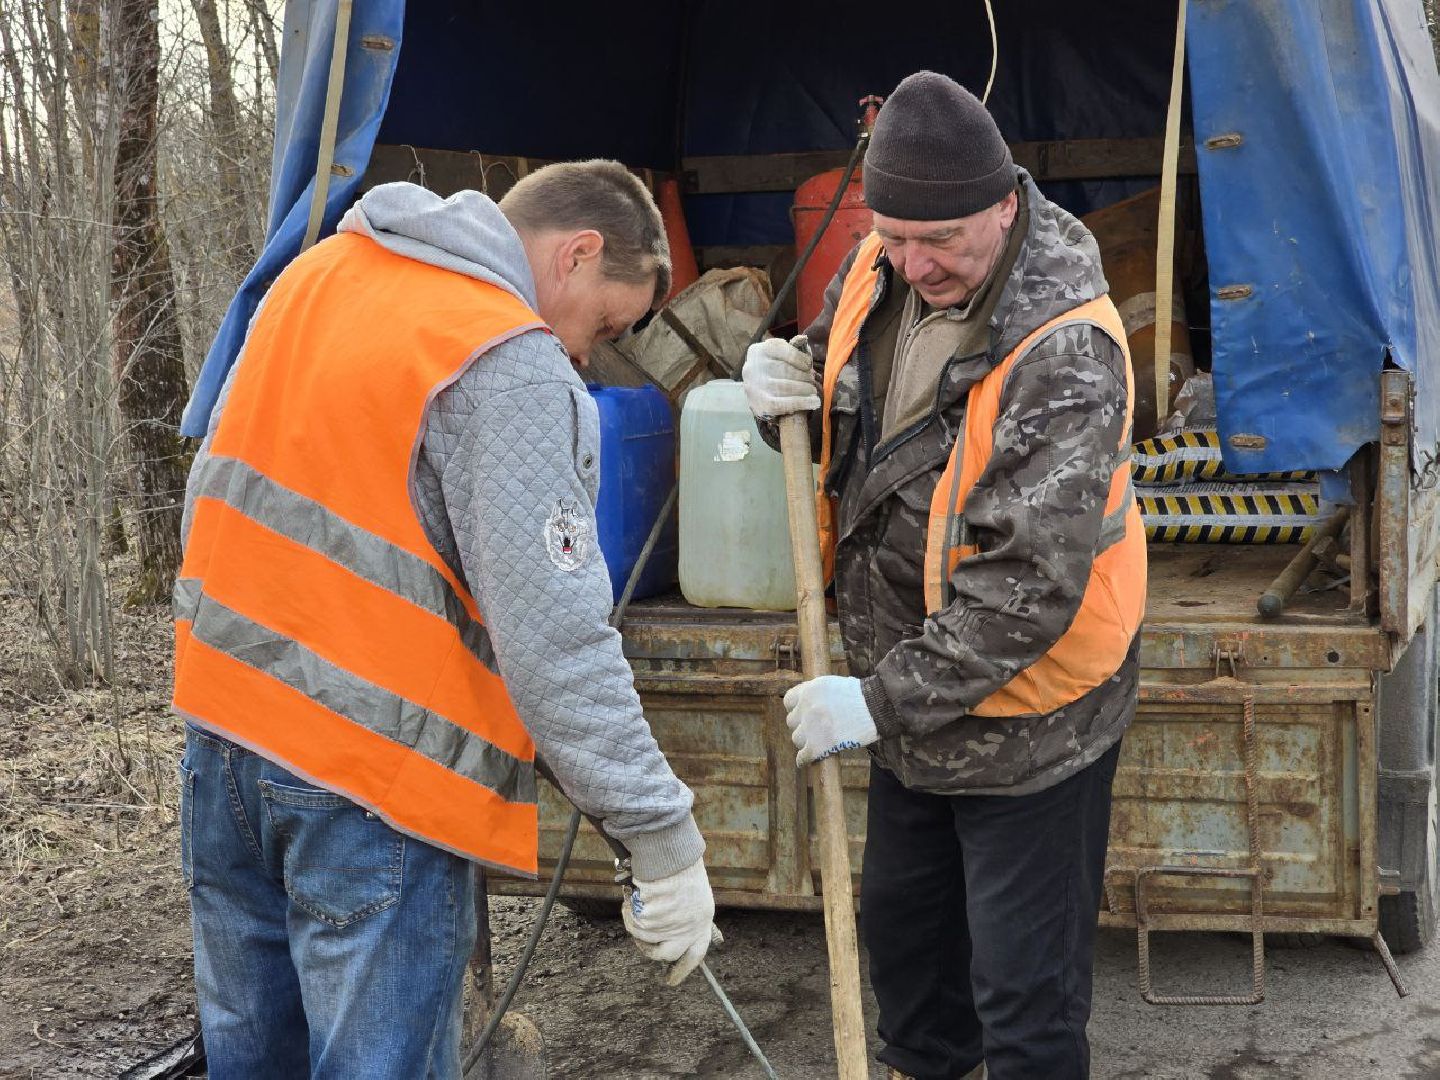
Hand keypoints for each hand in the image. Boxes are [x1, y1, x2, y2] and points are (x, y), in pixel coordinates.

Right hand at [621, 858, 719, 985]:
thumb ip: (684, 914)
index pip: (695, 954)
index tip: (671, 981)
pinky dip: (628, 914)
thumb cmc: (681, 866)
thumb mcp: (692, 893)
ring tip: (633, 904)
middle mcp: (688, 931)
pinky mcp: (652, 925)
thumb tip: (665, 931)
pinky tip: (629, 899)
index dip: (683, 968)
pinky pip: (634, 926)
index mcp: (702, 922)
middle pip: (665, 955)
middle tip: (641, 941)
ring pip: (645, 939)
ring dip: (635, 925)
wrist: (672, 857)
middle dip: (649, 951)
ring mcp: (669, 930)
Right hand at [742, 338, 819, 418]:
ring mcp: (755, 388)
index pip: (780, 349)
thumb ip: (790, 348)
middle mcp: (753, 368)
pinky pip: (785, 404)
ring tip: (813, 391)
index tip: (808, 365)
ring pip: (787, 387)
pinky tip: (814, 402)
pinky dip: (803, 403)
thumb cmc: (772, 372)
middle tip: (812, 380)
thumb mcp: (776, 356)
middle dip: (804, 375)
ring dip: (806, 389)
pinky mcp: (761, 405)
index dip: (799, 357)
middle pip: (786, 370)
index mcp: (757, 351)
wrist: (756, 396)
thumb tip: (803, 339)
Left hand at [784, 675, 878, 765]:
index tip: (803, 715)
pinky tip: (807, 760)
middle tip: (813, 730)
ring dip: (805, 742)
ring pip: (796, 739)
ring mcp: (810, 727)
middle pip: (792, 722)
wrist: (876, 707)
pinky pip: (802, 757)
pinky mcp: (818, 746)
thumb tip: (810, 702)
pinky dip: (804, 760)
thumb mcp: (835, 684)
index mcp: (810, 690)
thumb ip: (819, 693)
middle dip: (802, 726)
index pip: (789, 701)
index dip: (796, 709)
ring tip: (816, 743)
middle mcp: (806, 707)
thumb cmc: (863, 696)